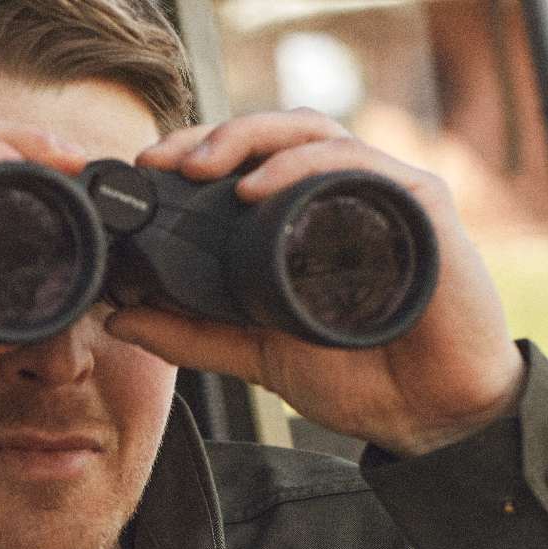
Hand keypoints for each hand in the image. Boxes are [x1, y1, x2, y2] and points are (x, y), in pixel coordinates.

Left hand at [107, 110, 524, 456]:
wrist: (427, 415)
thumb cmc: (359, 375)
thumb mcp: (257, 354)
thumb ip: (192, 335)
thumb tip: (121, 315)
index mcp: (305, 221)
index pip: (249, 162)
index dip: (195, 153)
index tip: (144, 172)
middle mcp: (343, 197)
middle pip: (275, 134)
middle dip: (213, 136)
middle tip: (163, 162)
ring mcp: (382, 196)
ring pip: (313, 133)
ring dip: (250, 139)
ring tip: (201, 167)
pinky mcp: (419, 208)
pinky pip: (358, 168)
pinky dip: (304, 168)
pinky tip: (260, 190)